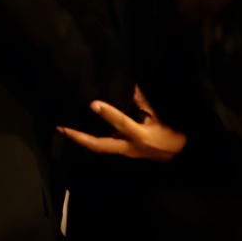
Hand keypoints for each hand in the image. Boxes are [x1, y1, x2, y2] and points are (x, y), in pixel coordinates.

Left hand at [59, 87, 186, 162]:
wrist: (180, 154)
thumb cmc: (173, 133)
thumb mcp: (160, 116)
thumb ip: (143, 102)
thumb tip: (130, 86)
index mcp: (140, 135)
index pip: (121, 123)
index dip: (107, 113)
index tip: (93, 104)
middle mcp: (129, 146)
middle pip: (99, 145)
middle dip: (79, 137)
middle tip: (61, 128)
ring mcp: (125, 152)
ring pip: (99, 148)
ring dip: (81, 140)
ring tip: (65, 130)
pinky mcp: (124, 153)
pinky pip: (105, 146)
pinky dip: (92, 140)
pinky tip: (82, 133)